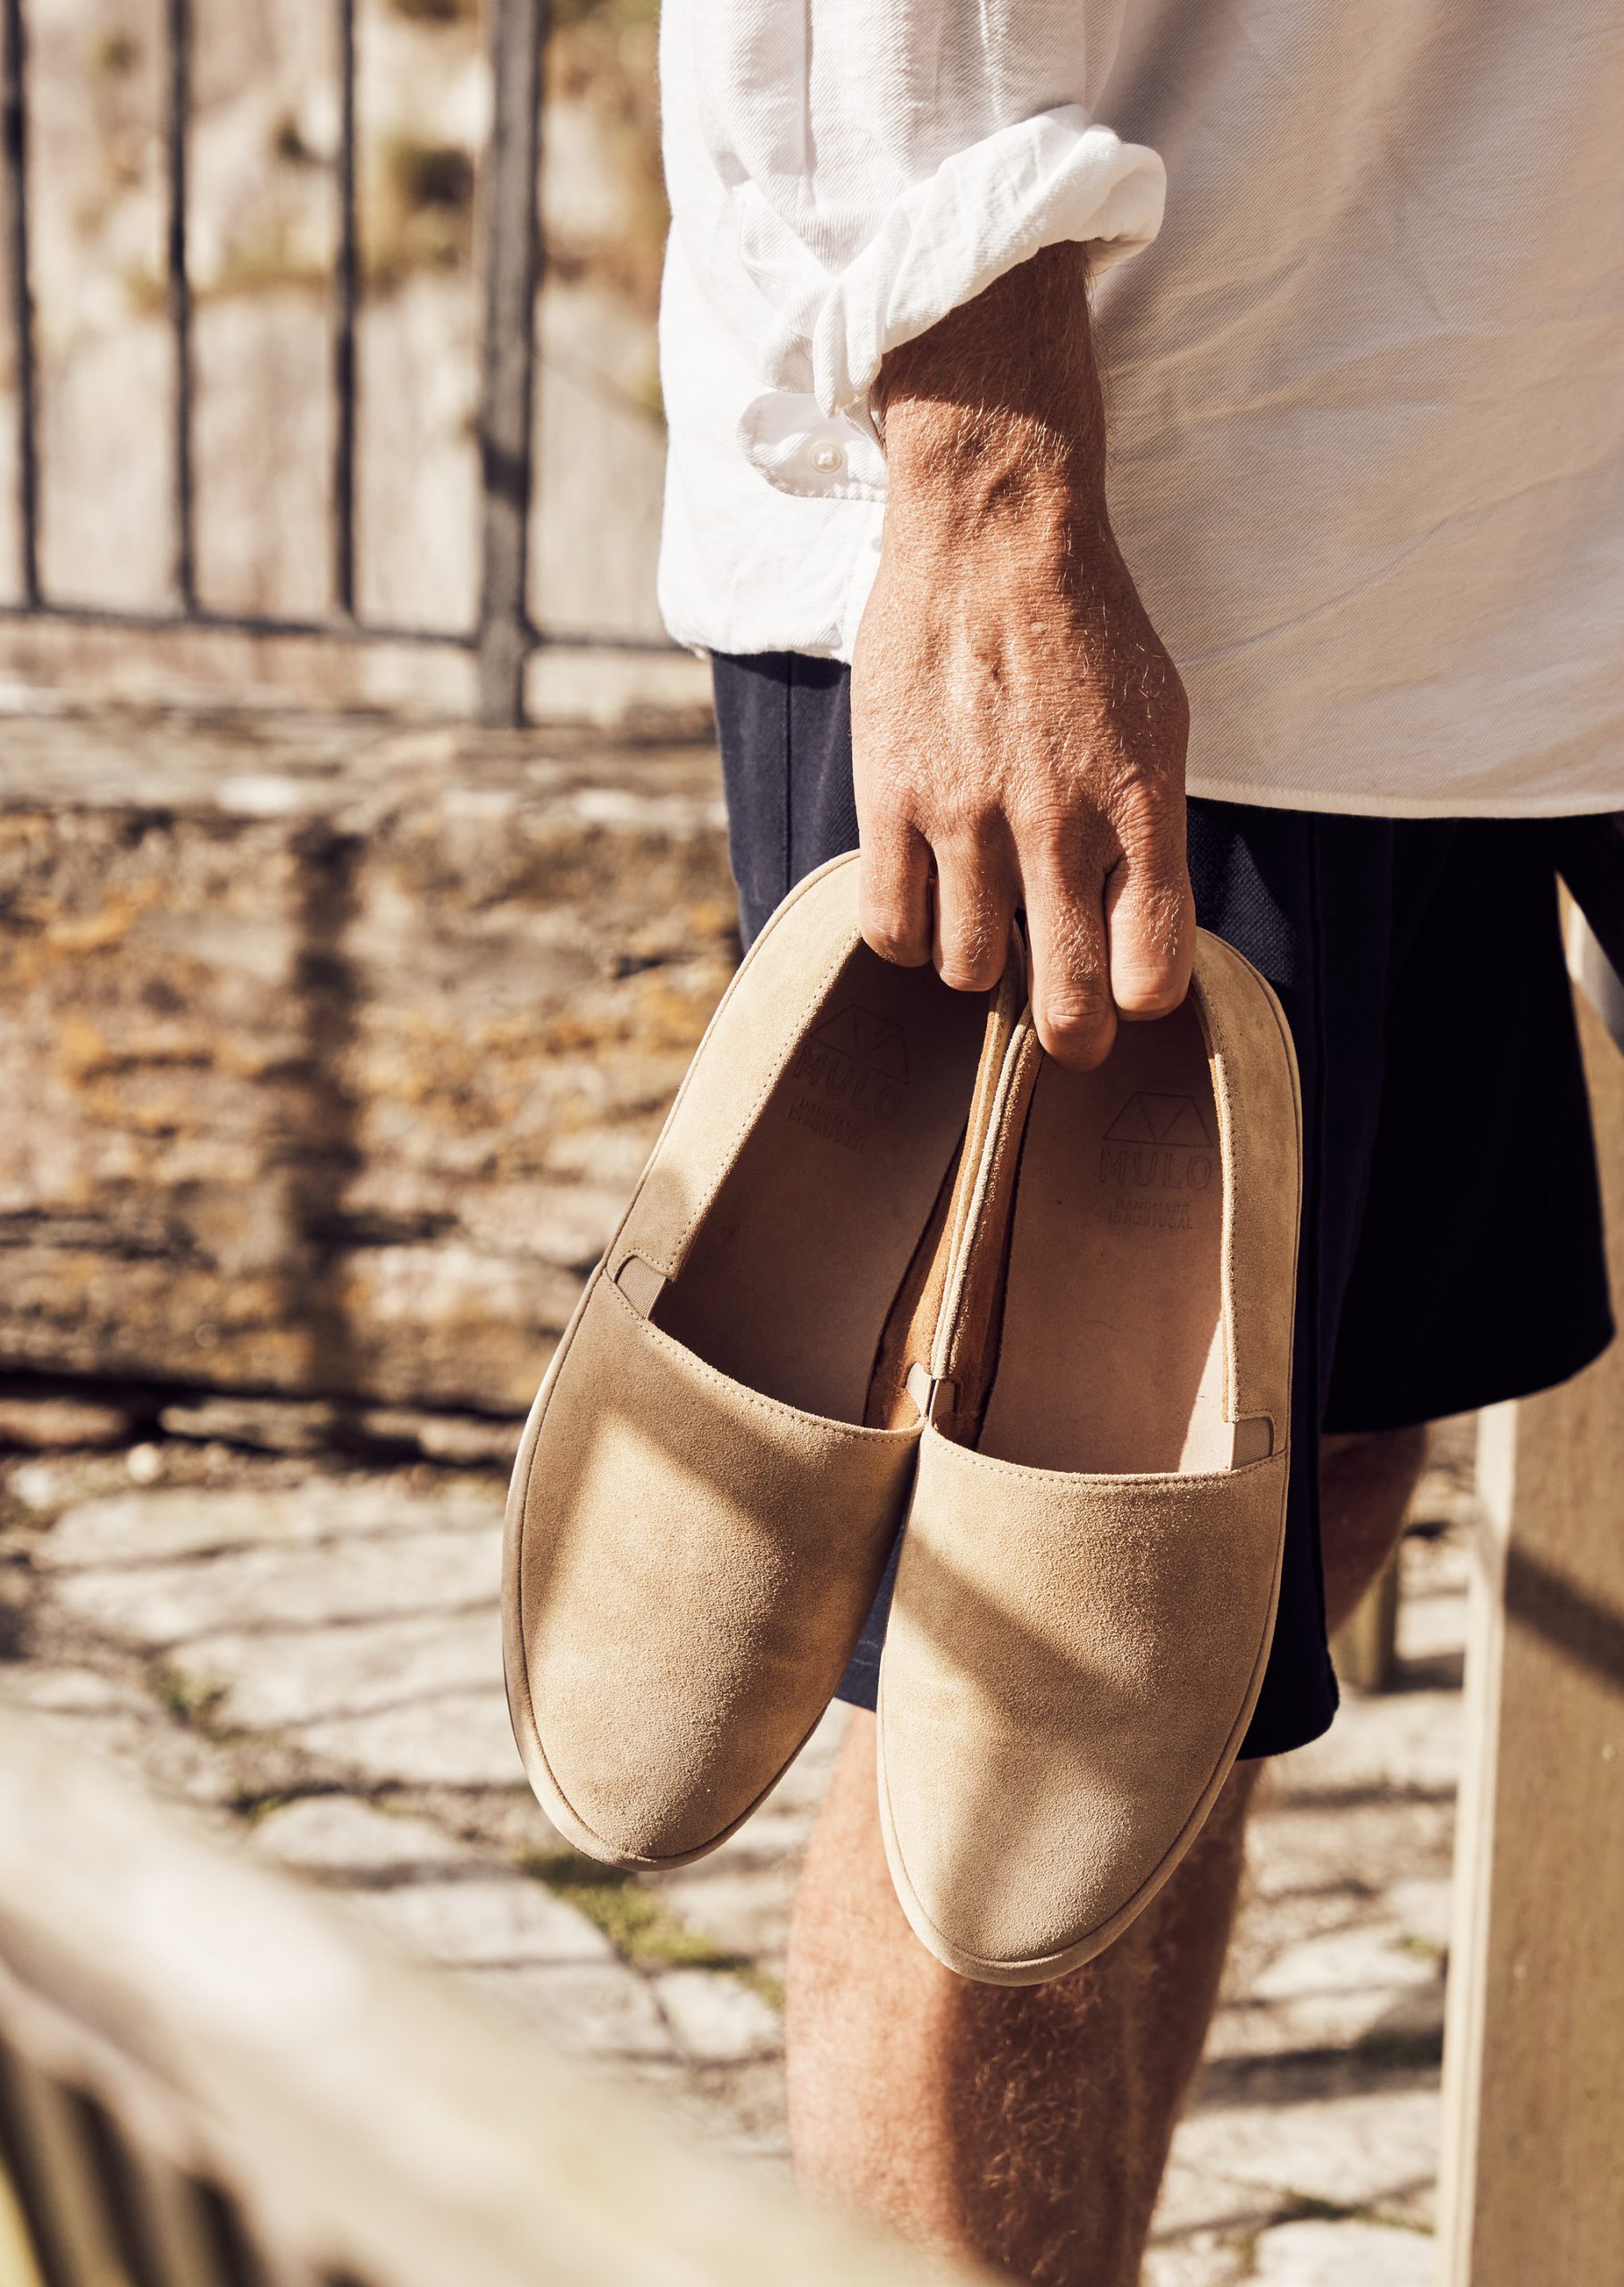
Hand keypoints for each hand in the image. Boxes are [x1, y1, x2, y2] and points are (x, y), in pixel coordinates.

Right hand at [851, 244, 1192, 1070]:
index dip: (1141, 1000)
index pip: (1153, 970)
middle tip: (1062, 1027)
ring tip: (983, 917)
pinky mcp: (892, 797)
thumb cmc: (1085, 624)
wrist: (995, 527)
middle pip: (1066, 1004)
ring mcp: (970, 815)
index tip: (1128, 989)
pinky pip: (891, 929)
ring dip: (979, 961)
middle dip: (1070, 1034)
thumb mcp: (1158, 721)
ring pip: (968, 970)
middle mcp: (1060, 823)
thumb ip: (1151, 827)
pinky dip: (908, 936)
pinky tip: (924, 899)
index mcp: (1143, 805)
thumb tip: (1139, 927)